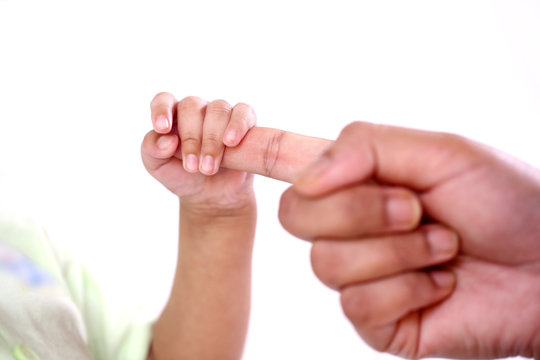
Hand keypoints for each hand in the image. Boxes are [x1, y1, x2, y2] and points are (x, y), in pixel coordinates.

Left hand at [141, 93, 256, 211]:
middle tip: (192, 167)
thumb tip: (167, 138)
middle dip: (191, 138)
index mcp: (172, 116)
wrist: (213, 197)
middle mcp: (197, 110)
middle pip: (192, 106)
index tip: (162, 128)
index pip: (164, 100)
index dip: (162, 110)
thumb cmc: (183, 177)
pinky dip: (238, 125)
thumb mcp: (159, 168)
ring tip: (209, 167)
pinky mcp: (244, 122)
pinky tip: (231, 142)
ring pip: (218, 109)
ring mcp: (221, 114)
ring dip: (212, 139)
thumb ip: (152, 150)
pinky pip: (244, 112)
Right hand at [279, 122, 539, 358]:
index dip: (285, 168)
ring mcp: (361, 275)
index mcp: (359, 183)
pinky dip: (409, 289)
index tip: (287, 160)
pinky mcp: (377, 320)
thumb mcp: (440, 151)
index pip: (294, 176)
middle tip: (415, 208)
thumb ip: (365, 146)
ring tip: (443, 246)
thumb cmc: (504, 200)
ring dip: (397, 252)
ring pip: (328, 264)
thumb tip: (306, 178)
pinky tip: (441, 283)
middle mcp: (350, 228)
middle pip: (296, 218)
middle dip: (360, 211)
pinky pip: (359, 305)